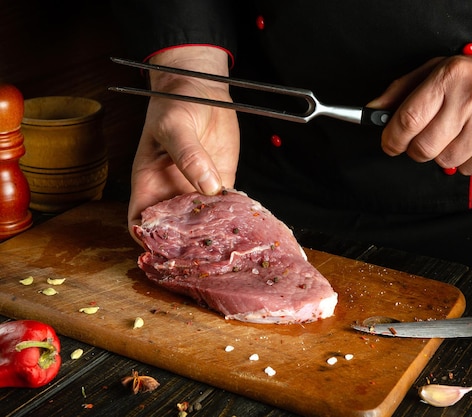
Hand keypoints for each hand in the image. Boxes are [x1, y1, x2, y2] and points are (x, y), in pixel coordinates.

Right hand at [128, 47, 239, 239]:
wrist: (203, 88)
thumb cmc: (176, 103)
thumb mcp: (176, 125)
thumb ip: (189, 156)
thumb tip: (207, 188)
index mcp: (149, 182)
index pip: (141, 222)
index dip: (148, 240)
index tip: (165, 252)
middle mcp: (172, 191)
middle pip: (174, 231)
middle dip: (186, 246)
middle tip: (205, 256)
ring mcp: (197, 189)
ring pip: (203, 223)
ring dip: (214, 234)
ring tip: (228, 245)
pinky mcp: (222, 181)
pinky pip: (227, 206)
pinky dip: (235, 216)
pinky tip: (245, 224)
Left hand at [372, 54, 471, 175]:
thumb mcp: (442, 70)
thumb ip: (403, 90)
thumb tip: (373, 111)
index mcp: (451, 76)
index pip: (408, 118)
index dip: (393, 138)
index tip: (390, 144)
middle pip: (424, 147)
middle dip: (418, 151)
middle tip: (426, 141)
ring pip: (445, 162)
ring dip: (446, 154)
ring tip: (463, 133)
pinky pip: (468, 170)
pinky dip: (468, 161)